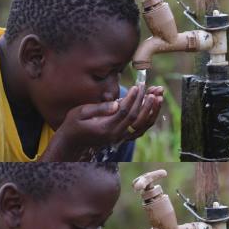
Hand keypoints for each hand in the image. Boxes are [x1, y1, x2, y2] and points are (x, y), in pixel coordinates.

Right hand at [41, 85, 161, 160]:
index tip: (137, 87)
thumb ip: (99, 108)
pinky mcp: (120, 137)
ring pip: (140, 125)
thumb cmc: (73, 124)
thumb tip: (117, 104)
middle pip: (135, 118)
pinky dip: (148, 119)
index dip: (132, 99)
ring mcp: (118, 138)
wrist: (71, 142)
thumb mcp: (80, 112)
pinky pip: (139, 129)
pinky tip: (152, 108)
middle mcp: (114, 135)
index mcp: (104, 128)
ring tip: (157, 96)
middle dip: (144, 101)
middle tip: (150, 88)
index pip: (124, 112)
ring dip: (151, 110)